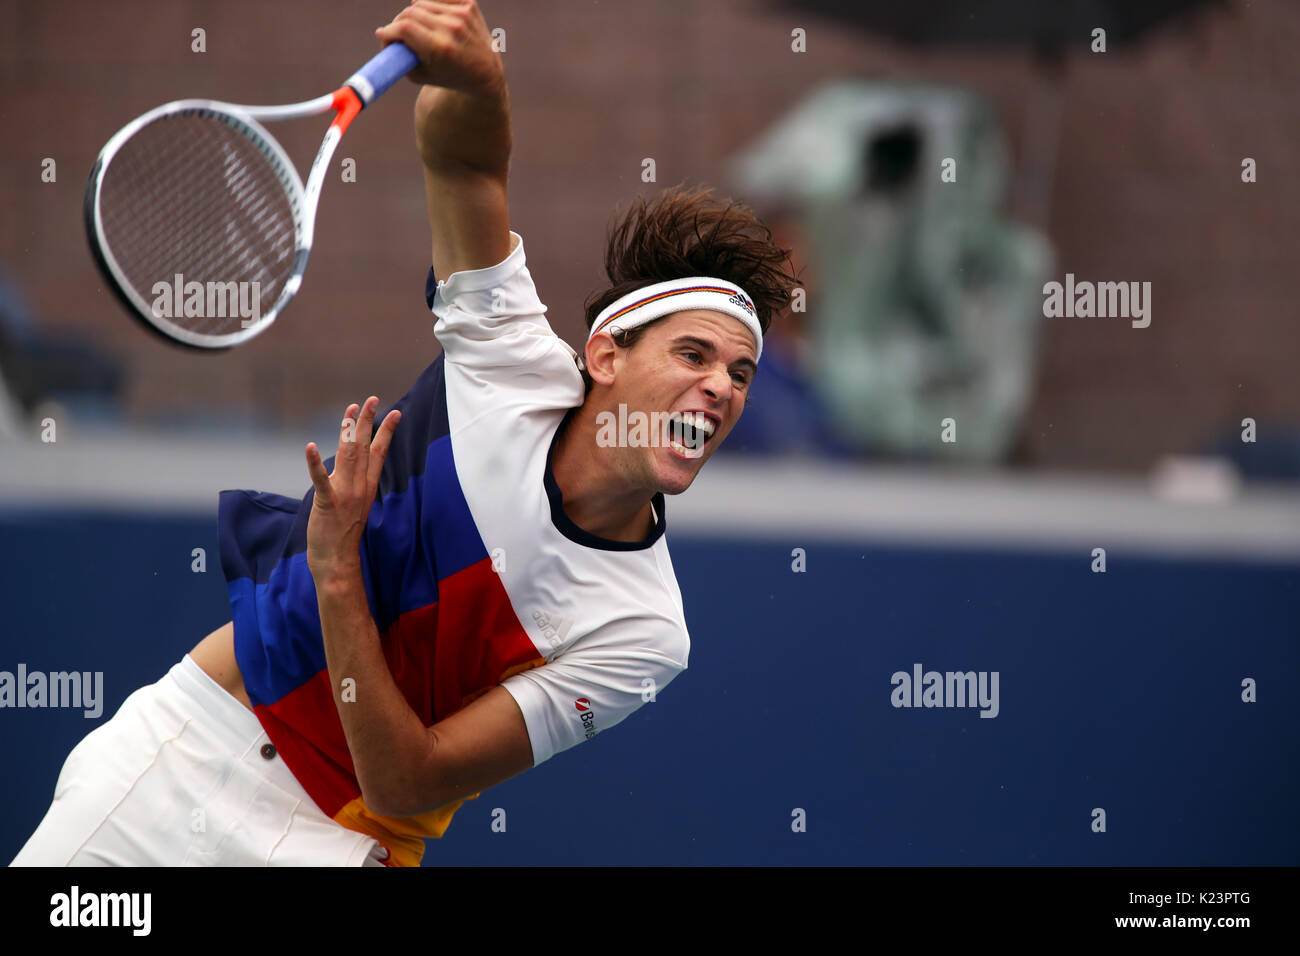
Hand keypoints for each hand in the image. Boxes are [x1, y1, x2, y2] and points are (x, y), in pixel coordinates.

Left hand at [305, 397, 400, 580]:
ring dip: (349, 432)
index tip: (394, 412)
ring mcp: (345, 494)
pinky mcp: (328, 503)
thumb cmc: (342, 531)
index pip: (379, 453)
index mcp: (368, 486)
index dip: (386, 431)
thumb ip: (353, 480)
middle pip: (365, 448)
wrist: (337, 558)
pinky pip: (321, 480)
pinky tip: (310, 446)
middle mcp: (360, 486)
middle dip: (369, 422)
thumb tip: (349, 463)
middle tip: (372, 400)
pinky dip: (315, 463)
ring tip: (351, 410)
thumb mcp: (354, 502)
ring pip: (349, 456)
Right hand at [376, 0, 504, 94]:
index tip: (384, 37)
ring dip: (412, 15)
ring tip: (416, 29)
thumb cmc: (448, 76)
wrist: (485, 72)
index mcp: (442, 49)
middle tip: (397, 34)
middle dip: (397, 23)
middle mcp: (453, 29)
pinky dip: (428, 4)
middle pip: (410, 14)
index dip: (389, 31)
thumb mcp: (420, 75)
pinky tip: (429, 15)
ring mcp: (462, 15)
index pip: (404, 28)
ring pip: (421, 3)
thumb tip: (382, 33)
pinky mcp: (469, 5)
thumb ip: (399, 56)